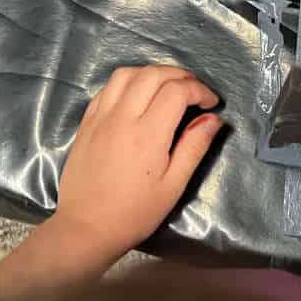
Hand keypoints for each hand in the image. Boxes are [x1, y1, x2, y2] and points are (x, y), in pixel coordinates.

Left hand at [0, 66, 222, 297]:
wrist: (86, 227)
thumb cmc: (135, 212)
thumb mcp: (173, 185)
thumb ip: (194, 147)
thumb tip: (213, 118)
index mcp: (148, 133)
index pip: (177, 91)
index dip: (200, 90)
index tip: (211, 103)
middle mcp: (122, 117)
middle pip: (153, 74)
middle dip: (179, 75)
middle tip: (194, 89)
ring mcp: (101, 117)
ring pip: (126, 74)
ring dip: (151, 72)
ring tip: (167, 86)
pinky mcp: (86, 122)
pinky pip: (107, 88)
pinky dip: (127, 82)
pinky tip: (137, 96)